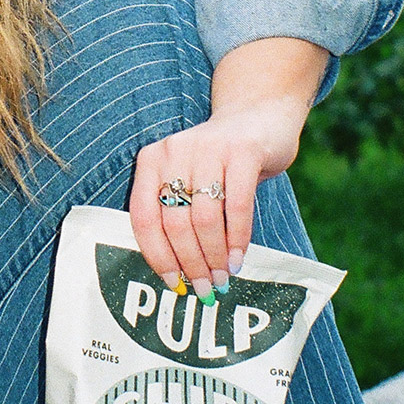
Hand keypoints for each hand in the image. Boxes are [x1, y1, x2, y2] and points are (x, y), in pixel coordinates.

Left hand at [127, 98, 307, 299]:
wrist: (259, 116)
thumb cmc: (219, 162)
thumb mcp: (188, 179)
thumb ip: (177, 214)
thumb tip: (177, 272)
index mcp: (151, 160)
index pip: (143, 217)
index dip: (156, 255)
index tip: (172, 282)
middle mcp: (174, 151)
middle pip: (174, 222)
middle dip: (190, 263)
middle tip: (204, 288)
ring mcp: (208, 148)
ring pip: (204, 218)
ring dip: (214, 256)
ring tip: (224, 276)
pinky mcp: (242, 150)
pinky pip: (237, 206)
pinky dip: (237, 238)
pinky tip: (240, 258)